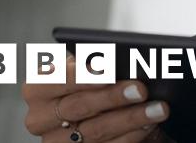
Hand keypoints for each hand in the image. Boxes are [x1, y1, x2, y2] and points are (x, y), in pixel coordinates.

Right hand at [22, 55, 169, 142]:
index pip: (56, 80)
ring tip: (158, 108)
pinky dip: (132, 135)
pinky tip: (150, 125)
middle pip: (79, 106)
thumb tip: (123, 61)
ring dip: (131, 118)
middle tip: (141, 89)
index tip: (108, 70)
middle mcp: (39, 119)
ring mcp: (57, 142)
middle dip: (113, 96)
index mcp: (37, 89)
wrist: (101, 112)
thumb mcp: (92, 71)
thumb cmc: (95, 84)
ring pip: (96, 131)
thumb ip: (99, 65)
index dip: (83, 75)